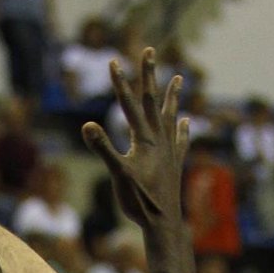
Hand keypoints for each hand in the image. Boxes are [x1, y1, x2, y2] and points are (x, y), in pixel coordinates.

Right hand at [81, 49, 187, 230]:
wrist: (163, 221)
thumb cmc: (139, 200)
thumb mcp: (117, 174)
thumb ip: (102, 148)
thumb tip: (87, 124)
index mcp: (144, 138)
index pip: (129, 104)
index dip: (120, 82)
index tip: (113, 61)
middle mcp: (159, 138)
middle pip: (152, 100)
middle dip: (149, 75)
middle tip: (149, 51)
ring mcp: (169, 150)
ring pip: (170, 115)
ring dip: (172, 96)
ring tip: (179, 79)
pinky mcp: (175, 163)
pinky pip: (180, 139)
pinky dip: (182, 128)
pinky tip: (186, 122)